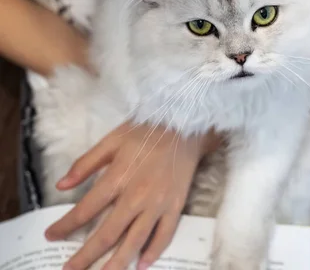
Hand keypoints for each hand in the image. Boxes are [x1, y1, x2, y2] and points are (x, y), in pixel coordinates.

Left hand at [45, 121, 221, 269]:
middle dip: (86, 256)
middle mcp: (137, 196)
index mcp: (118, 177)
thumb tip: (61, 185)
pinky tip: (141, 264)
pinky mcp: (175, 205)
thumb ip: (85, 164)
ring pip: (135, 240)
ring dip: (117, 262)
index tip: (52, 236)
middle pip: (108, 234)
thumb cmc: (146, 131)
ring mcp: (158, 203)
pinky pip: (165, 234)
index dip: (66, 226)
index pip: (86, 209)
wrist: (185, 126)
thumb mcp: (111, 140)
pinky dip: (154, 251)